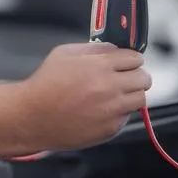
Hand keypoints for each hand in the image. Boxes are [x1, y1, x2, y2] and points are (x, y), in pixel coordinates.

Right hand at [16, 42, 150, 152]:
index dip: (131, 59)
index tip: (127, 62)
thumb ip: (94, 48)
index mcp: (100, 66)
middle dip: (136, 75)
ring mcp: (111, 110)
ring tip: (116, 94)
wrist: (33, 116)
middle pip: (144, 78)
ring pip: (140, 99)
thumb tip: (113, 49)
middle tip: (125, 78)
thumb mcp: (65, 53)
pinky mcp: (110, 128)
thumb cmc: (45, 85)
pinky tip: (102, 109)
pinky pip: (126, 117)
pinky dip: (119, 112)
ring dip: (132, 94)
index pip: (136, 58)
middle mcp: (110, 88)